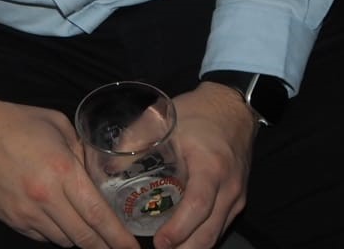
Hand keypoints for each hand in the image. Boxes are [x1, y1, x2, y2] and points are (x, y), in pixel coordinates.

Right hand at [0, 90, 137, 248]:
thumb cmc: (13, 122)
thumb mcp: (57, 125)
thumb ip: (81, 152)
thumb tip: (98, 172)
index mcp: (61, 170)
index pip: (98, 215)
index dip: (119, 237)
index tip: (133, 248)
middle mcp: (45, 197)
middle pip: (84, 237)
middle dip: (105, 247)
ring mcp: (25, 212)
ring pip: (63, 241)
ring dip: (78, 238)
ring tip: (85, 229)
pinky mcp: (10, 219)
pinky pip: (41, 237)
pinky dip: (54, 233)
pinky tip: (57, 220)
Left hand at [148, 83, 258, 248]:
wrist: (233, 108)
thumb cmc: (197, 113)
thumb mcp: (163, 121)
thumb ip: (135, 142)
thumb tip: (107, 168)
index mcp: (210, 167)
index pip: (197, 206)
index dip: (179, 229)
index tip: (159, 243)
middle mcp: (228, 187)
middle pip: (209, 231)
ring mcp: (236, 196)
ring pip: (216, 234)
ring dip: (192, 247)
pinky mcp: (236, 200)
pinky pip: (219, 226)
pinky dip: (201, 238)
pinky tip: (182, 241)